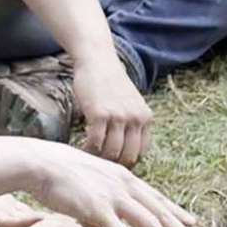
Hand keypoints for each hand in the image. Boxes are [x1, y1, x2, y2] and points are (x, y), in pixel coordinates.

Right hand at [26, 141, 204, 226]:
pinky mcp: (97, 209)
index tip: (192, 224)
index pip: (157, 198)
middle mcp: (125, 186)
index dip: (176, 212)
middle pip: (161, 213)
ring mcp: (113, 197)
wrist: (40, 162)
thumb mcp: (91, 182)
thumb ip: (101, 199)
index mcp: (125, 178)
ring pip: (149, 225)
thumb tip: (99, 225)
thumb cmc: (60, 174)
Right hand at [71, 51, 152, 167]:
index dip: (126, 161)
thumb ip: (132, 124)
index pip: (141, 152)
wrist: (98, 61)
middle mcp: (136, 118)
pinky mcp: (100, 114)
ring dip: (98, 159)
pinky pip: (95, 143)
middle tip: (99, 164)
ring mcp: (118, 116)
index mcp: (146, 118)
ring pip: (111, 153)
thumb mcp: (131, 103)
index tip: (113, 163)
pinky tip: (80, 147)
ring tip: (89, 156)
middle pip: (128, 157)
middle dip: (113, 164)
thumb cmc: (111, 84)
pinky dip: (87, 150)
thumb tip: (123, 153)